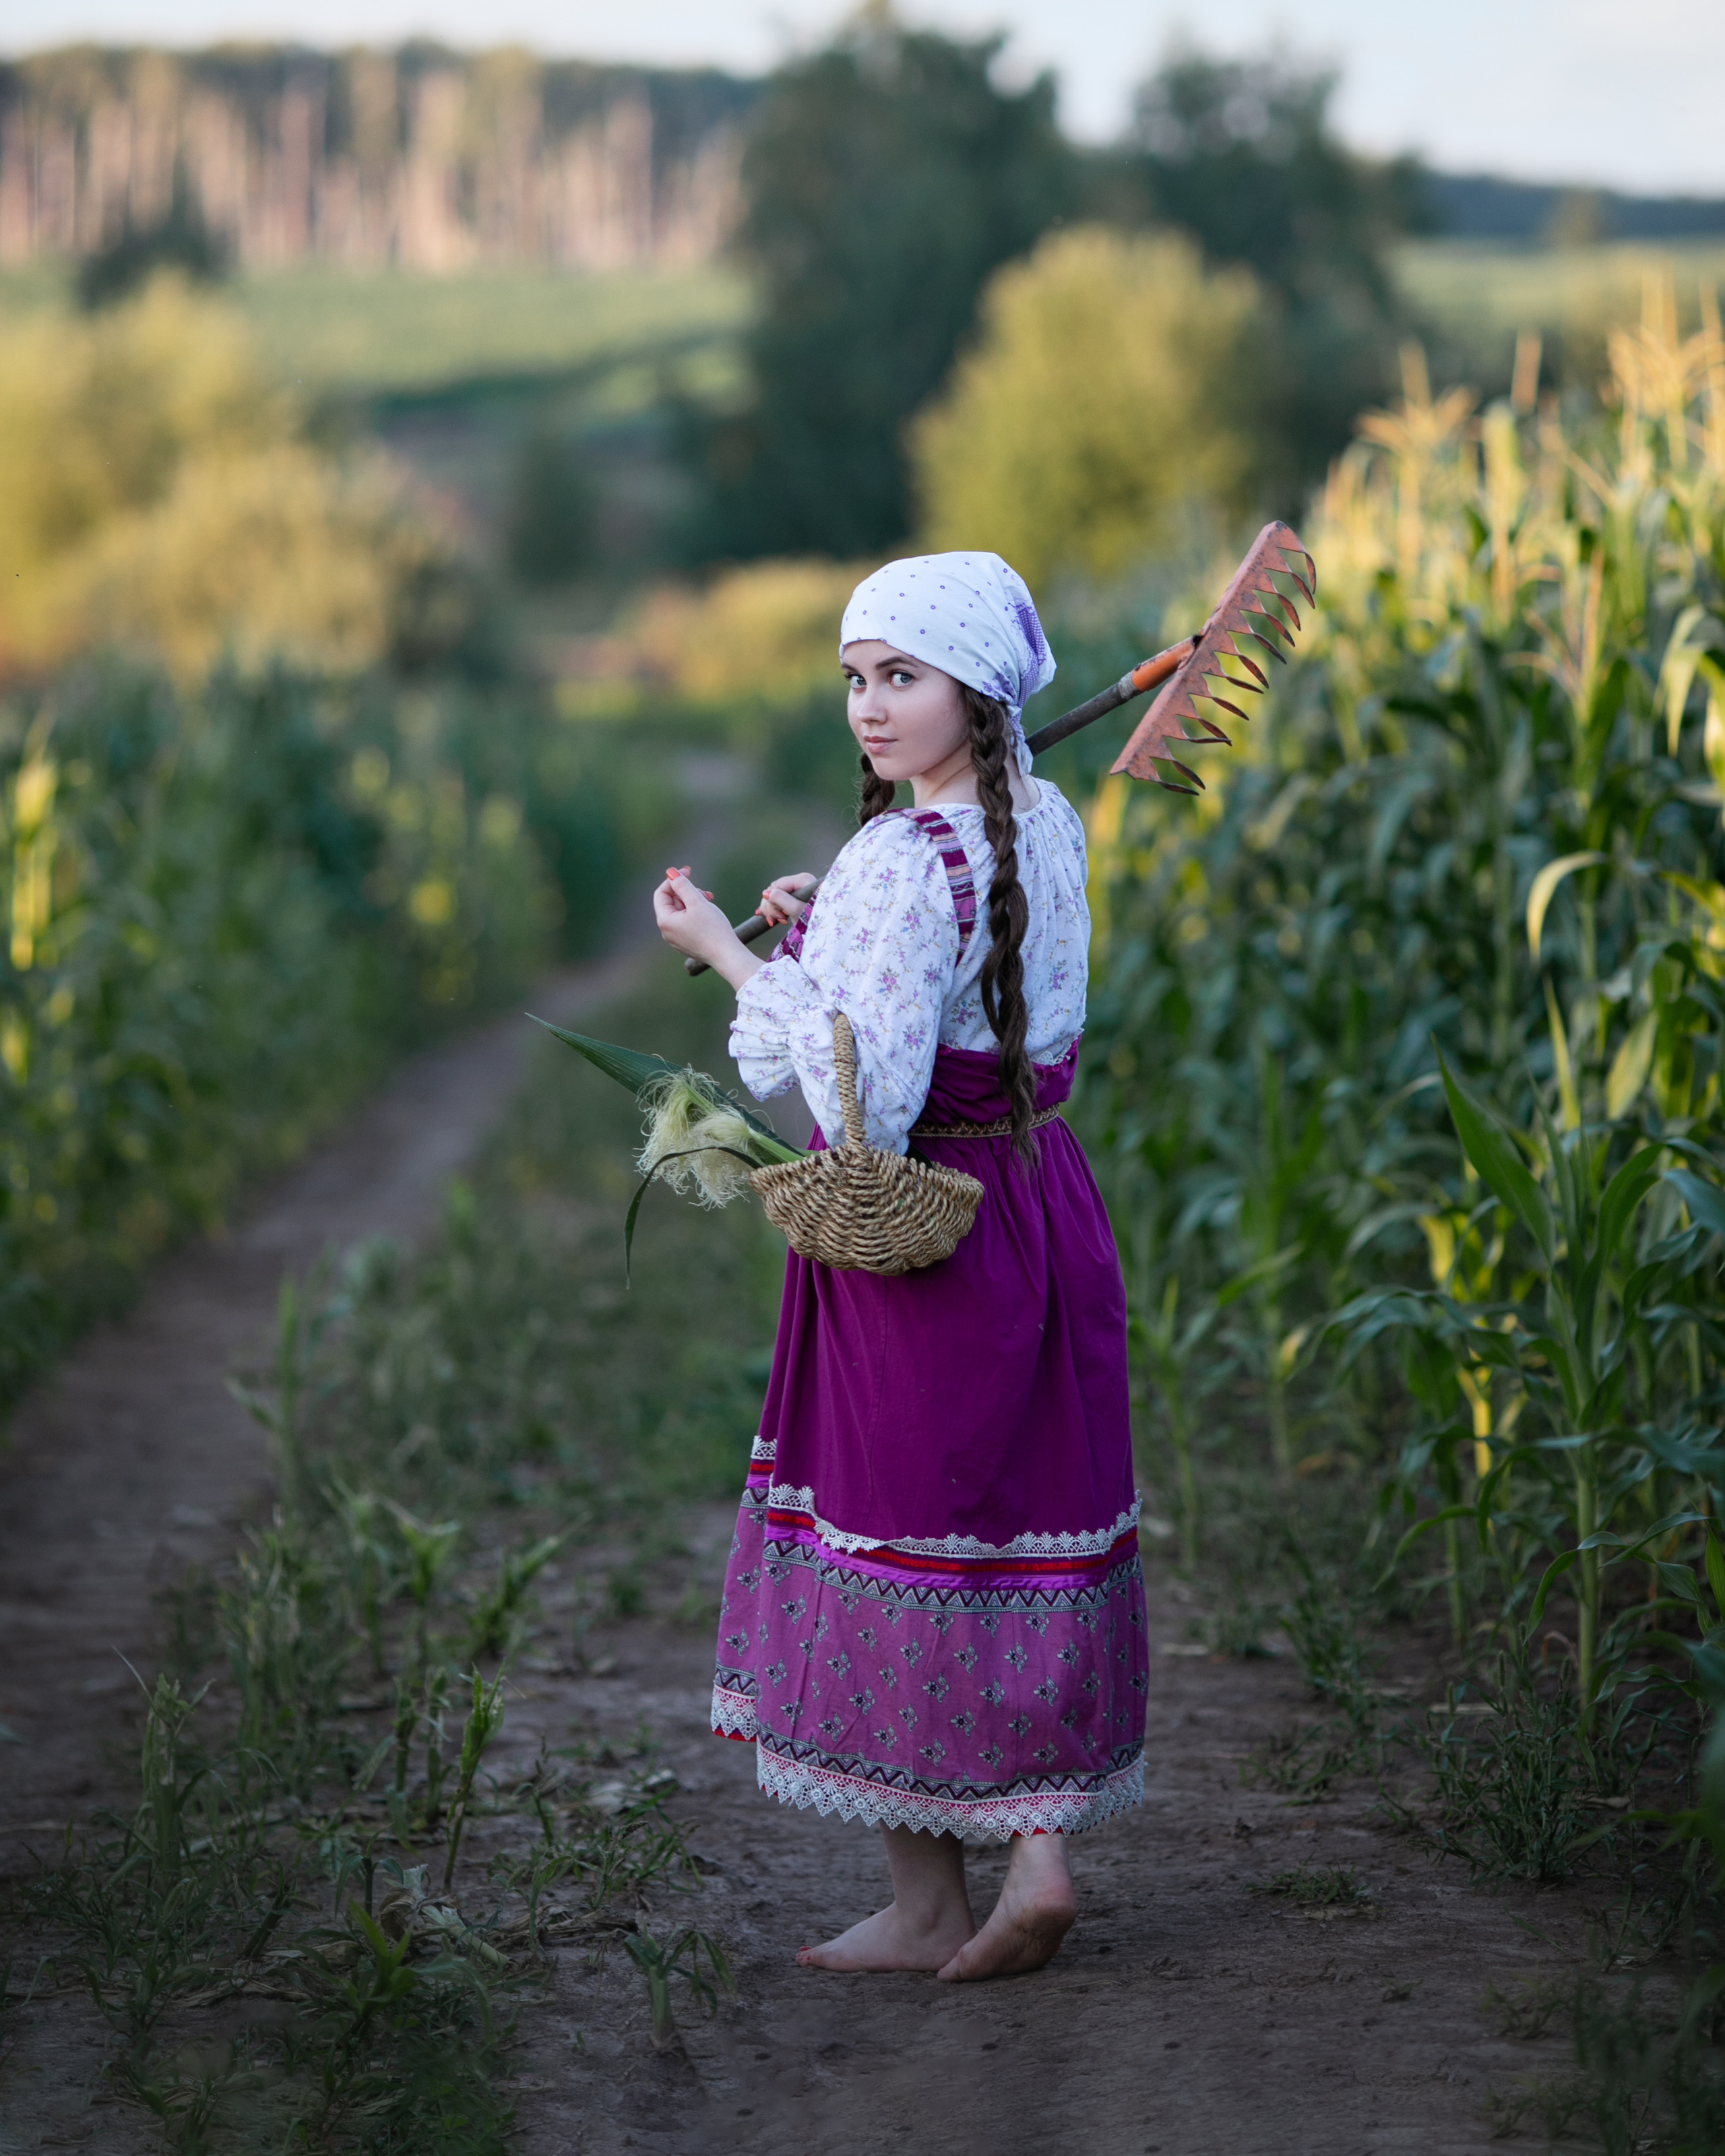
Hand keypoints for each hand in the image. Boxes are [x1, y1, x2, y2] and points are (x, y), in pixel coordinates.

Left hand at [653, 867, 762, 988]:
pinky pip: (686, 923)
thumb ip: (682, 884)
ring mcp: (676, 939)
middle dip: (687, 892)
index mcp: (665, 921)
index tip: (689, 871)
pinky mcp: (686, 943)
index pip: (661, 893)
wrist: (727, 955)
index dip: (674, 879)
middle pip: (671, 902)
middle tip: (706, 893)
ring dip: (693, 902)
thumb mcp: (697, 901)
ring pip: (680, 912)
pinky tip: (709, 915)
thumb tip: (670, 872)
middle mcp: (666, 932)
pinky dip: (695, 914)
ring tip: (709, 903)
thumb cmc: (713, 928)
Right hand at [757, 872, 818, 927]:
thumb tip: (765, 893)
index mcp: (803, 879)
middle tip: (782, 922)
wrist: (829, 930)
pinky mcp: (797, 896)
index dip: (773, 902)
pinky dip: (774, 909)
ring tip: (780, 922)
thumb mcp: (797, 911)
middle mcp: (800, 881)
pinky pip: (778, 899)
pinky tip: (770, 918)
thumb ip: (781, 900)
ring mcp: (798, 888)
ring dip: (773, 910)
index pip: (775, 886)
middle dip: (773, 907)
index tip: (782, 919)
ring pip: (774, 895)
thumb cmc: (816, 921)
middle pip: (774, 890)